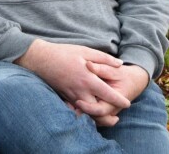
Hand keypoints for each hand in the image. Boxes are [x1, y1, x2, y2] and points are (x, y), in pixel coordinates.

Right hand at [14, 40, 129, 121]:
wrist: (41, 59)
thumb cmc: (64, 53)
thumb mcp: (85, 51)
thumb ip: (104, 58)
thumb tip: (120, 64)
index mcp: (88, 79)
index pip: (107, 94)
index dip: (119, 100)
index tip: (127, 103)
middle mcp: (80, 90)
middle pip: (97, 110)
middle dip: (107, 115)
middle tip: (116, 118)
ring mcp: (71, 95)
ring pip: (87, 112)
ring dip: (96, 116)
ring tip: (105, 118)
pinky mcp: (65, 97)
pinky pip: (76, 110)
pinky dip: (84, 113)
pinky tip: (88, 111)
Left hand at [76, 62, 150, 126]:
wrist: (133, 82)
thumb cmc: (123, 74)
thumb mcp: (114, 70)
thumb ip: (101, 68)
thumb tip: (88, 64)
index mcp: (115, 100)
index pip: (100, 110)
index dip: (88, 108)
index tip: (77, 101)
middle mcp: (111, 109)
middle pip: (94, 118)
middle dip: (82, 112)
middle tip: (68, 104)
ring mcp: (108, 112)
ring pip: (93, 118)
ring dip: (82, 113)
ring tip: (69, 104)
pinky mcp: (103, 110)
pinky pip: (93, 115)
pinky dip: (83, 111)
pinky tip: (72, 104)